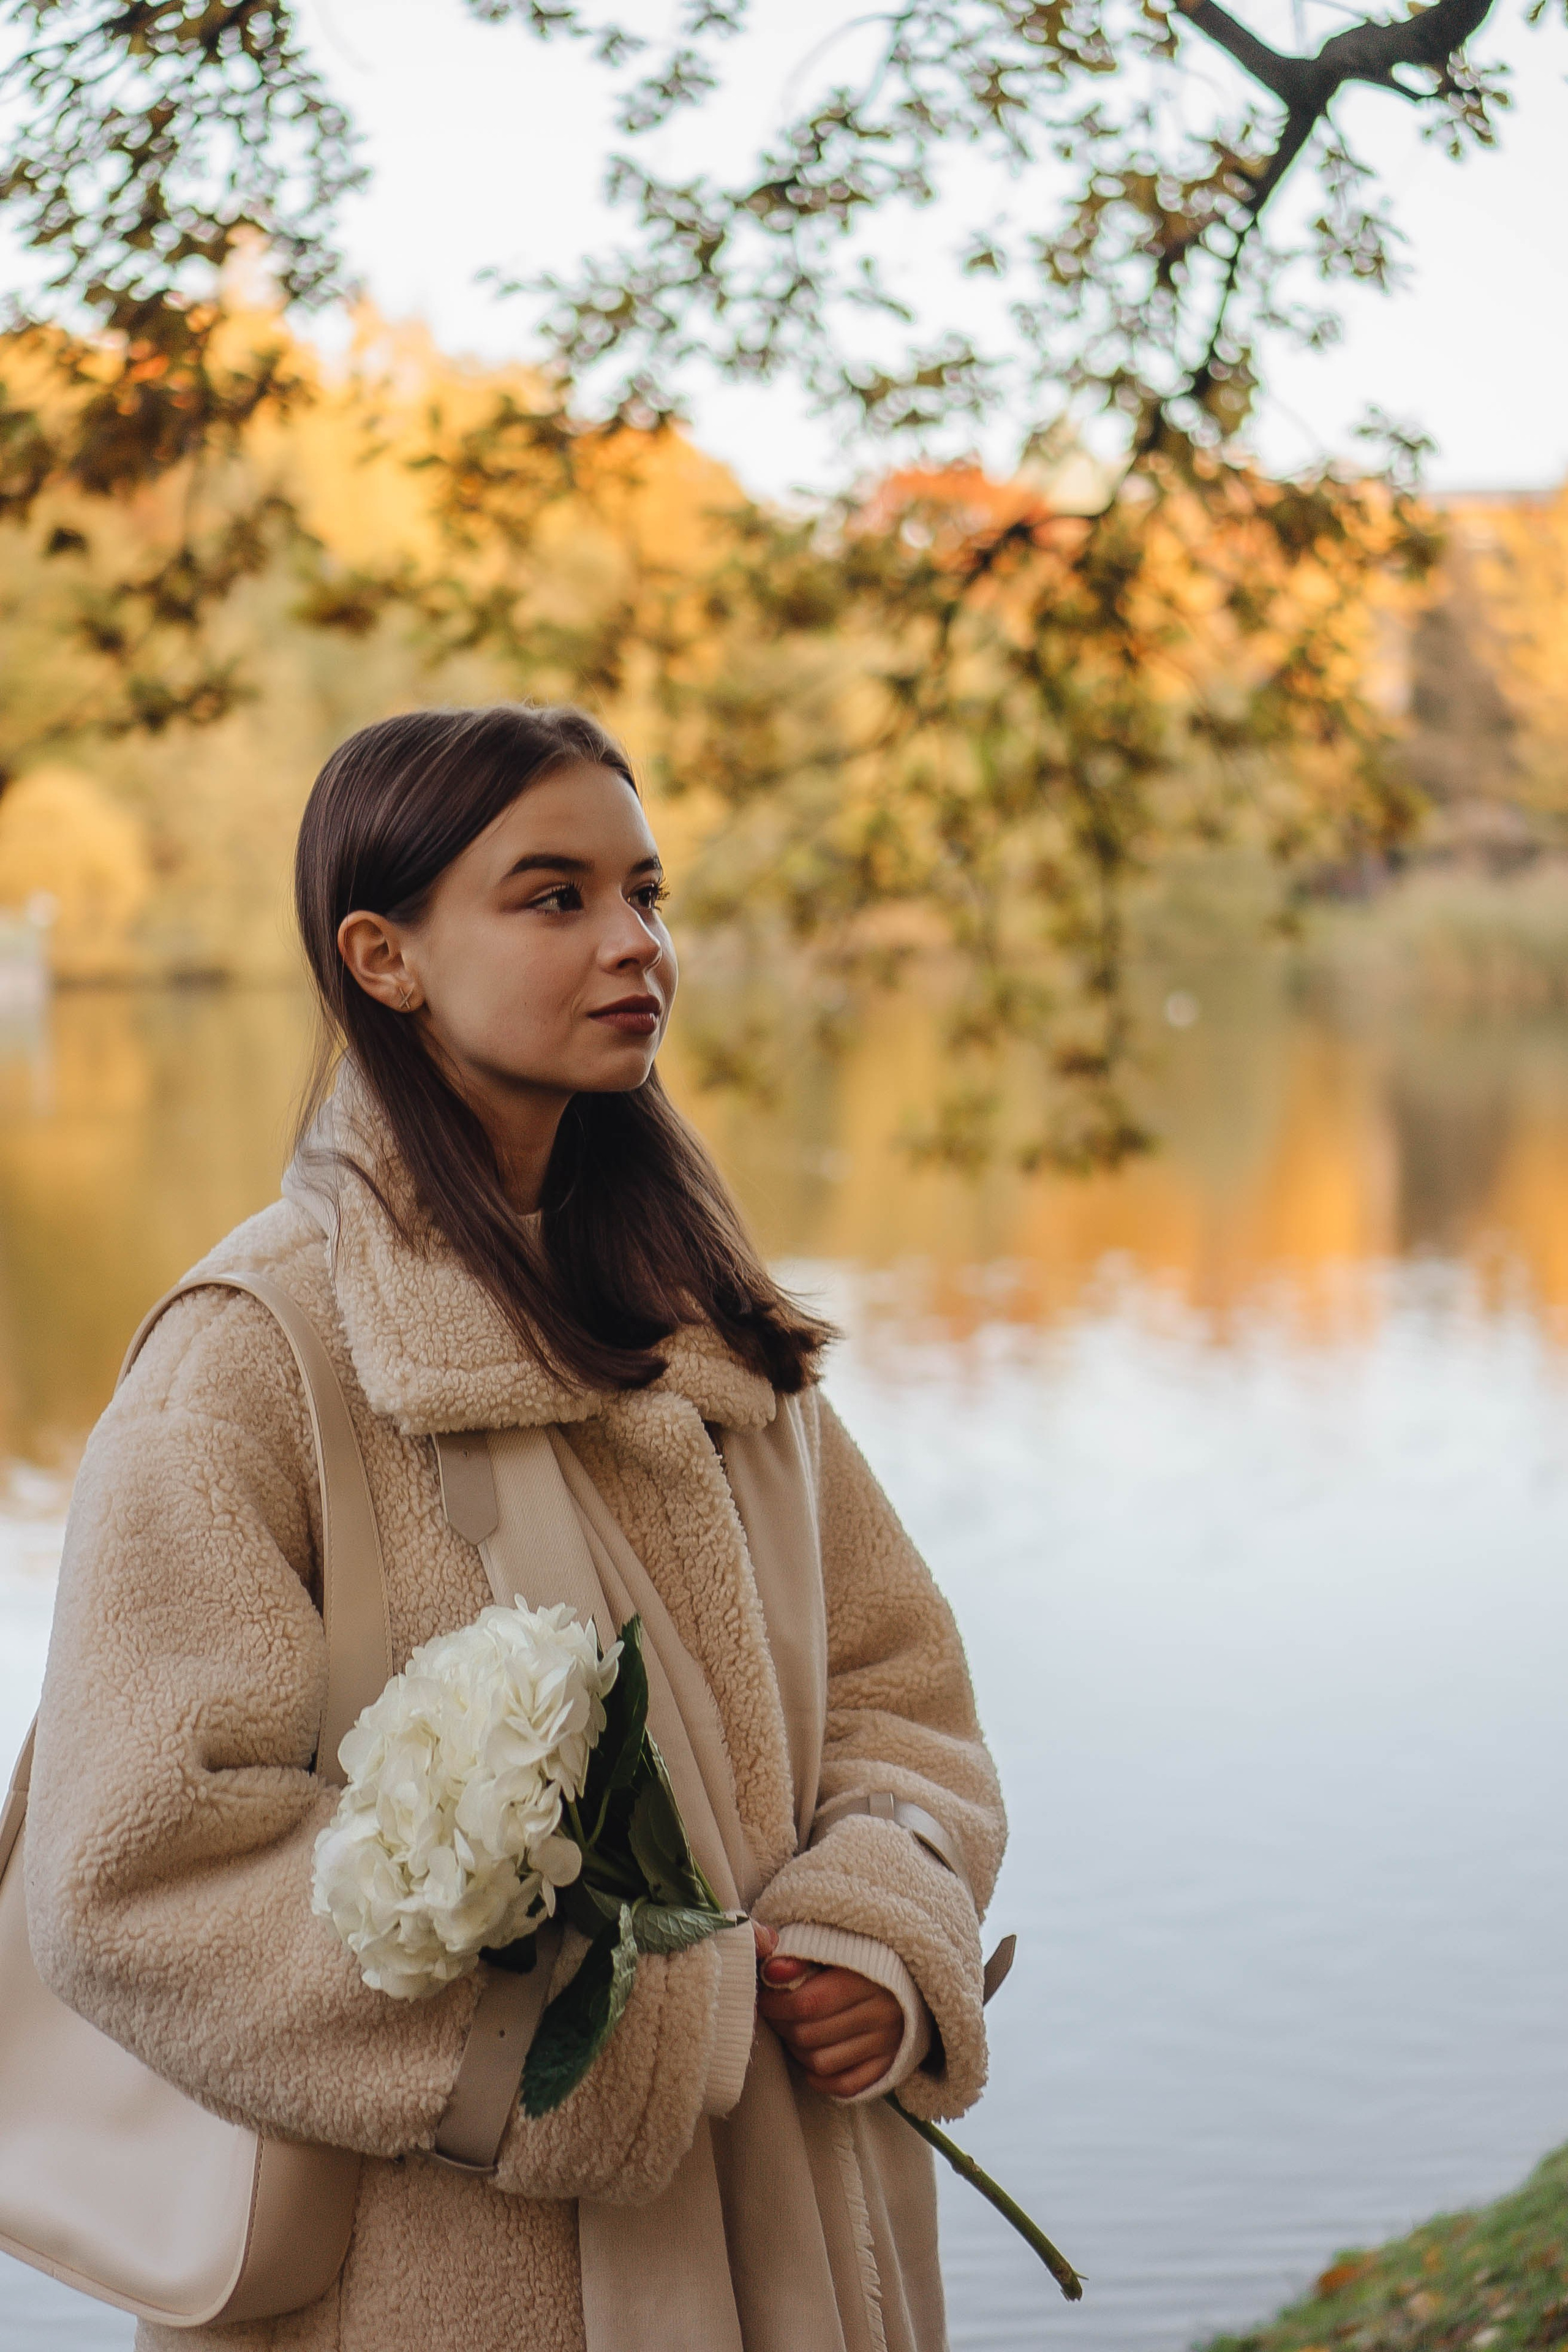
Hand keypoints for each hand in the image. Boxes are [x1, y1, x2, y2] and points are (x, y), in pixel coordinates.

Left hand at [755, 1937, 904, 2099]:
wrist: (910, 1978)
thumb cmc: (861, 1958)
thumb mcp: (834, 1945)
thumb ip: (801, 1956)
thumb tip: (771, 1972)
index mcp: (868, 1977)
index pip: (809, 2002)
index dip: (776, 2004)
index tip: (763, 1996)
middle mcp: (882, 2013)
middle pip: (810, 2035)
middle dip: (783, 2026)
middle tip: (776, 2014)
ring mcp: (887, 2043)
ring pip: (822, 2063)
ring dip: (798, 2052)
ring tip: (794, 2033)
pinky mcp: (888, 2065)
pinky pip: (845, 2085)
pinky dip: (821, 2078)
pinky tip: (812, 2060)